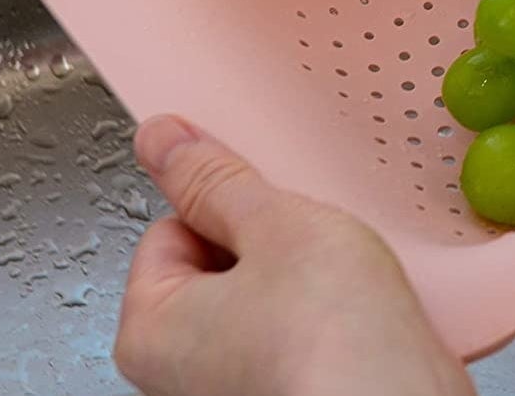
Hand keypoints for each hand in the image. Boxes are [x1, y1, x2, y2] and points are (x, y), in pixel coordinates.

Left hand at [116, 115, 472, 395]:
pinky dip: (334, 309)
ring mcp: (242, 384)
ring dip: (309, 272)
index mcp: (151, 331)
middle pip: (220, 262)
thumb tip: (164, 142)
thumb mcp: (274, 224)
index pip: (171, 227)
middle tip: (309, 235)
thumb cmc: (329, 341)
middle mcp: (183, 374)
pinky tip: (363, 305)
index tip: (266, 196)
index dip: (226, 203)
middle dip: (270, 239)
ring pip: (270, 295)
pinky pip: (308, 326)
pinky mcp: (298, 386)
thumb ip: (216, 180)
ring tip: (342, 273)